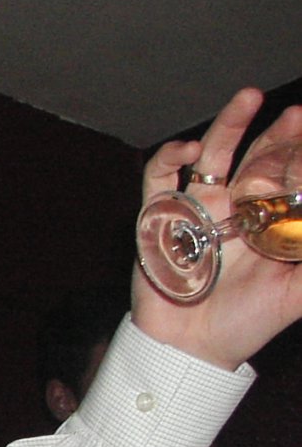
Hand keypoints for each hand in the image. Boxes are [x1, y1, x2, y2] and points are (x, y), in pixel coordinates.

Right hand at [133, 86, 301, 369]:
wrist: (191, 348)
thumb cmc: (246, 322)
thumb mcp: (298, 293)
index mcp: (267, 219)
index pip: (288, 172)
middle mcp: (233, 206)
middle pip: (256, 154)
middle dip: (276, 132)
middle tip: (296, 116)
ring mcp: (197, 208)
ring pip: (213, 154)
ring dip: (229, 124)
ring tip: (247, 98)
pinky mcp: (159, 217)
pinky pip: (160, 179)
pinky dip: (171, 158)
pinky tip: (191, 150)